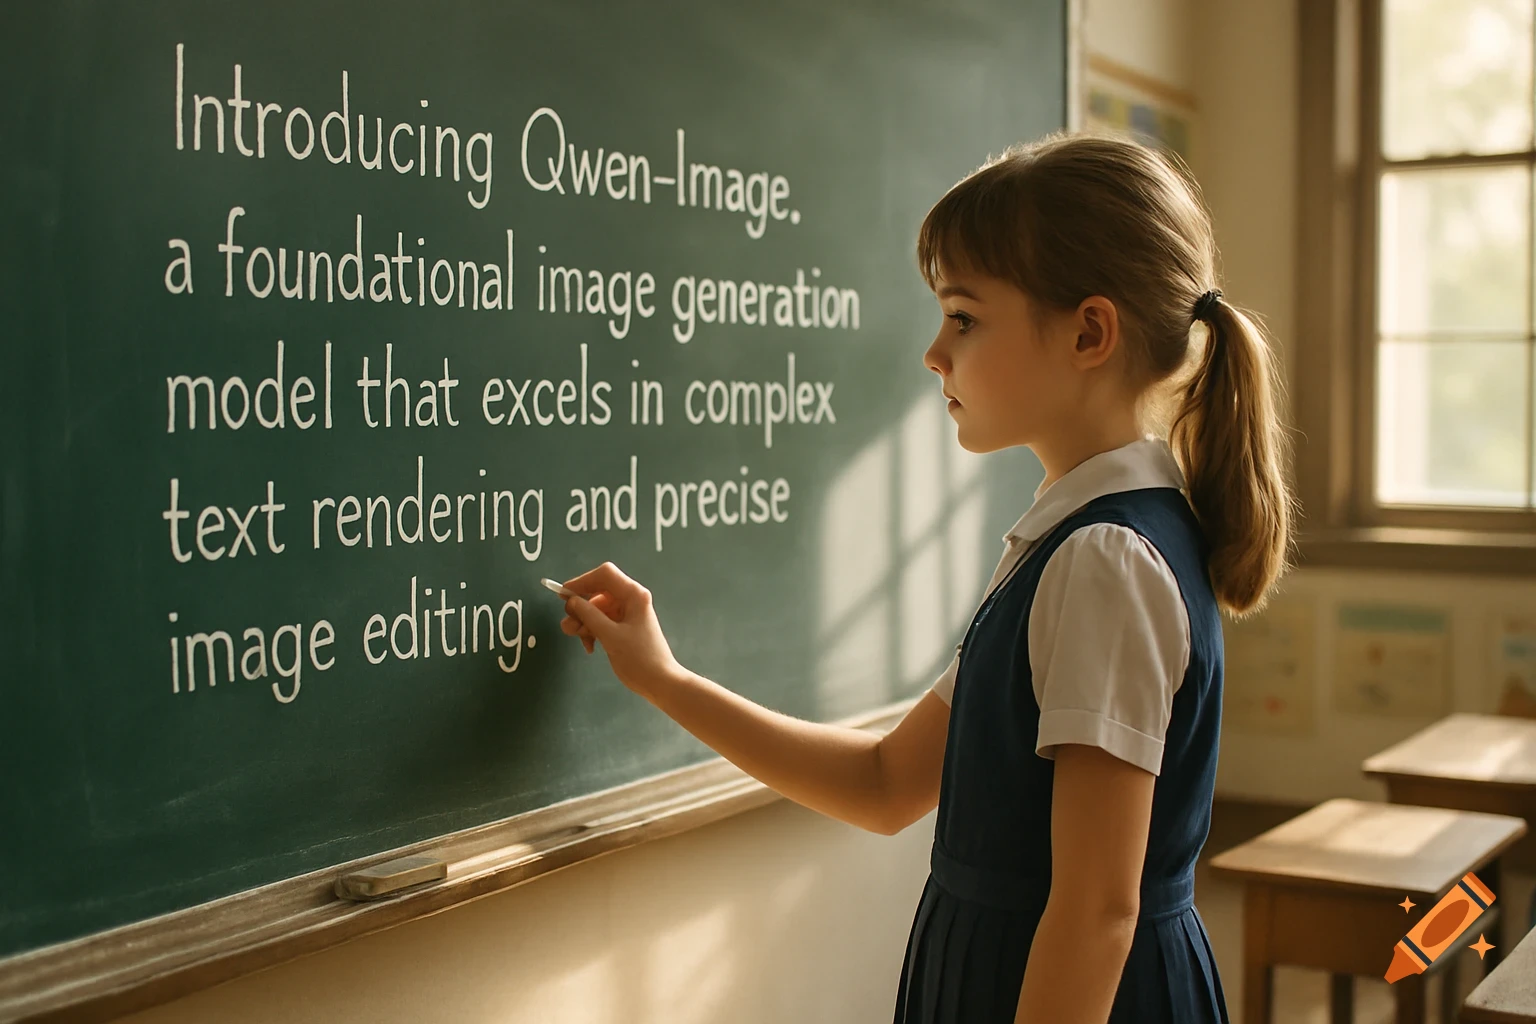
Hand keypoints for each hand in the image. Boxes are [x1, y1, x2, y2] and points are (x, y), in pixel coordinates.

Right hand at [558, 562, 685, 699]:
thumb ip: (589, 615)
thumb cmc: (640, 659)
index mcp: (633, 595)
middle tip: (570, 625)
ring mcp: (627, 614)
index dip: (582, 581)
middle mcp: (631, 600)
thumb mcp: (610, 636)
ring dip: (583, 622)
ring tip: (579, 638)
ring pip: (596, 608)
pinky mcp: (623, 627)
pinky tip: (590, 646)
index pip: (604, 575)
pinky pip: (601, 621)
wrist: (660, 683)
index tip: (563, 595)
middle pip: (597, 592)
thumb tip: (571, 601)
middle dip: (580, 608)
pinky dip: (591, 631)